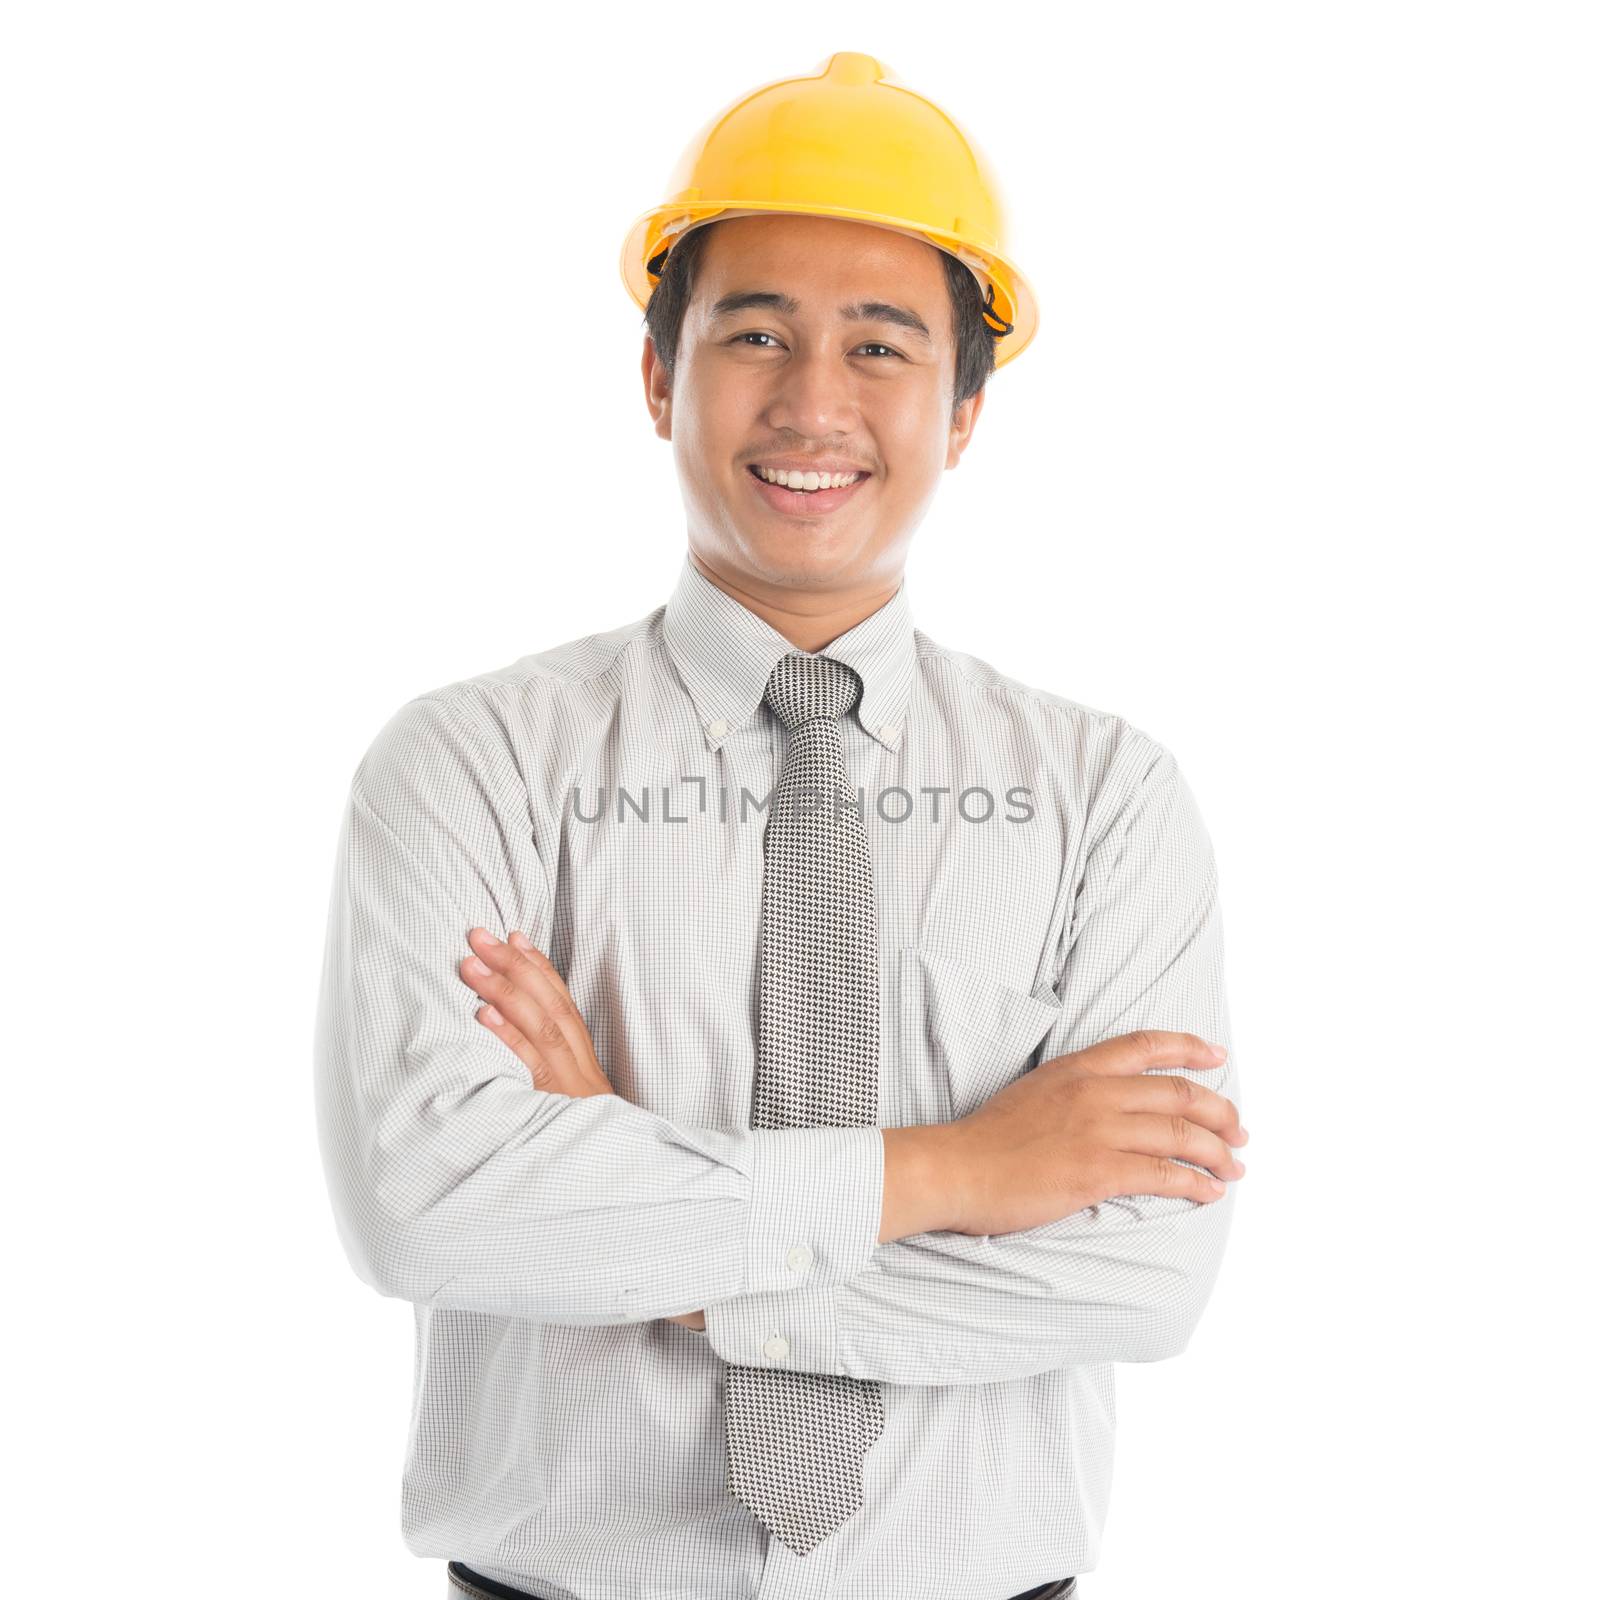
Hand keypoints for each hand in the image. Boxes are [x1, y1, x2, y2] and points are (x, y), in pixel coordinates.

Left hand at [457, 928, 706, 1331]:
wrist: (641, 1201)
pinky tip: (482, 1019)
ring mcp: (571, 1091)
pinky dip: (508, 1040)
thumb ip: (560, 1094)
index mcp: (587, 1070)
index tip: (513, 935)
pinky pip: (532, 1070)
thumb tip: (523, 1073)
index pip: (562, 1006)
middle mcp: (581, 1073)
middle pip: (547, 1006)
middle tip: (475, 934)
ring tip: (470, 964)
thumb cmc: (604, 1165)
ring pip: (539, 1028)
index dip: (538, 968)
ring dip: (503, 991)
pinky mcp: (560, 1112)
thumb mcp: (583, 1124)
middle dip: (511, 966)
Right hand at [944, 1030, 1248, 1235]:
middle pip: (1178, 1093)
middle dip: (1220, 1112)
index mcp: (1076, 1068)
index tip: (1218, 1055)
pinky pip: (1163, 1174)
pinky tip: (1209, 1192)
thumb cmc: (987, 1140)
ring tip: (1235, 1167)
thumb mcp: (1033, 1092)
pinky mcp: (1097, 1171)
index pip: (1145, 1046)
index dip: (1189, 1048)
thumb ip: (1074, 1091)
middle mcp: (1093, 1092)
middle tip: (1240, 1131)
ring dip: (1218, 1153)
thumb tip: (1111, 1107)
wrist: (956, 1168)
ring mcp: (1097, 1130)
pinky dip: (1195, 1183)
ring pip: (1179, 1134)